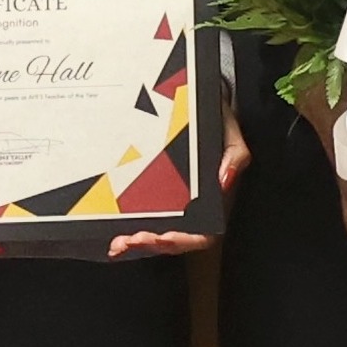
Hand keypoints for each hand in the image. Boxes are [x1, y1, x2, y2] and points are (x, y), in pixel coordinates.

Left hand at [108, 124, 252, 260]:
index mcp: (213, 201)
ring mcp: (169, 205)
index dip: (184, 241)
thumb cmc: (214, 120)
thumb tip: (224, 180)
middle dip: (150, 245)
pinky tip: (111, 235)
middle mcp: (191, 209)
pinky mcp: (148, 196)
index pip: (202, 235)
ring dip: (135, 243)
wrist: (191, 101)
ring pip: (153, 235)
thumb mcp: (229, 131)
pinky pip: (137, 218)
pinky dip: (124, 229)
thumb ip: (235, 155)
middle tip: (130, 241)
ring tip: (118, 243)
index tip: (164, 237)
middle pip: (173, 242)